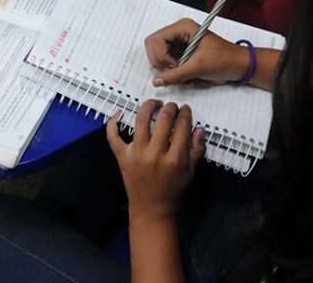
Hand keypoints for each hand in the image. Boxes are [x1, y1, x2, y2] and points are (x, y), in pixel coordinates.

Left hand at [107, 100, 205, 222]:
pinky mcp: (122, 157)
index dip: (185, 114)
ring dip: (148, 107)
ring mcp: (136, 154)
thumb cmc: (173, 190)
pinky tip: (120, 113)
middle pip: (163, 120)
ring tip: (153, 104)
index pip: (182, 126)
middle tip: (171, 106)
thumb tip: (199, 128)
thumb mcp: (191, 172)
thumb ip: (197, 150)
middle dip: (170, 108)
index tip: (185, 110)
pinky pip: (113, 136)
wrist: (151, 209)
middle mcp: (155, 154)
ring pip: (141, 121)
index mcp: (175, 158)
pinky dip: (113, 123)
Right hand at [144, 18, 249, 86]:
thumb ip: (175, 74)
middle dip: (162, 64)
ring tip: (186, 79)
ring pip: (159, 60)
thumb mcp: (199, 66)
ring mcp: (179, 46)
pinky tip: (188, 81)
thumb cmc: (224, 59)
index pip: (155, 39)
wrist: (238, 67)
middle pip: (153, 49)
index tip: (173, 66)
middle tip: (176, 72)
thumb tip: (156, 81)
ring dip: (170, 73)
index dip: (160, 55)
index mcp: (182, 27)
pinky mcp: (181, 57)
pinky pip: (168, 68)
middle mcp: (178, 35)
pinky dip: (175, 77)